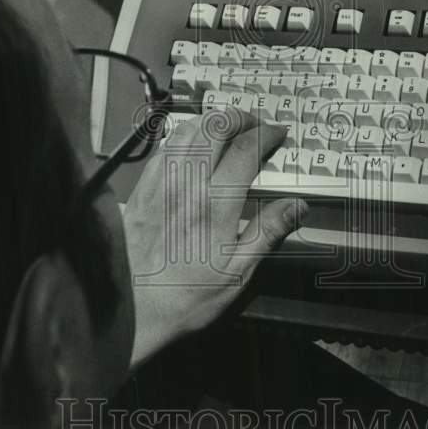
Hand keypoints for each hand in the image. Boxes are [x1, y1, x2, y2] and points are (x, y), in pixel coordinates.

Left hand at [123, 108, 306, 367]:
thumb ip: (268, 233)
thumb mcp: (237, 274)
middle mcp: (187, 184)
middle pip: (215, 128)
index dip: (267, 134)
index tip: (279, 133)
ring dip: (212, 120)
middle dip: (241, 117)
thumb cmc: (186, 298)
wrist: (129, 310)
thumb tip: (298, 205)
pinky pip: (165, 147)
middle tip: (256, 124)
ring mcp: (160, 183)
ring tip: (228, 127)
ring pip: (187, 131)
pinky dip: (185, 135)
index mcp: (215, 204)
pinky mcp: (142, 189)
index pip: (246, 150)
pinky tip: (193, 144)